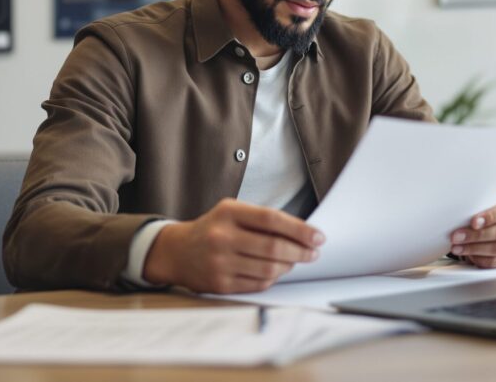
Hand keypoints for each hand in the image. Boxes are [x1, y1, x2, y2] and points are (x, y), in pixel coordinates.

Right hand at [143, 198, 323, 293]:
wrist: (177, 251)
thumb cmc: (213, 228)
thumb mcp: (231, 211)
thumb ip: (261, 219)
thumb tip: (302, 233)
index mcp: (228, 212)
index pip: (272, 220)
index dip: (300, 229)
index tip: (318, 236)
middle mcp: (222, 237)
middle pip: (273, 247)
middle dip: (300, 252)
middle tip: (313, 253)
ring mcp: (220, 262)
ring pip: (268, 269)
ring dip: (289, 266)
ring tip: (295, 262)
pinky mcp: (220, 284)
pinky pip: (258, 284)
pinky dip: (273, 278)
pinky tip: (276, 271)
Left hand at [450, 194, 495, 267]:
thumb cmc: (490, 212)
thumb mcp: (487, 204)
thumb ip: (480, 206)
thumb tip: (460, 214)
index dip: (491, 216)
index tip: (473, 222)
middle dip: (477, 235)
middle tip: (458, 237)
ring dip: (475, 249)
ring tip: (459, 248)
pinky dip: (482, 260)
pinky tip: (470, 256)